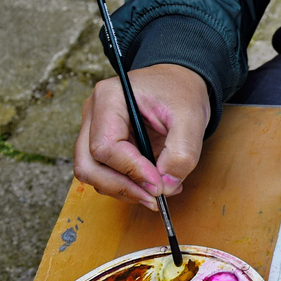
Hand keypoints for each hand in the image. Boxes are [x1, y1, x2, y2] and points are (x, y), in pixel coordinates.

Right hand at [74, 64, 210, 211]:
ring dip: (123, 190)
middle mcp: (94, 113)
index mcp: (109, 97)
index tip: (158, 185)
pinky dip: (125, 185)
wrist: (179, 82)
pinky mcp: (102, 143)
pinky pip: (103, 173)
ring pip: (92, 173)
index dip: (131, 171)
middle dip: (121, 187)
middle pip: (88, 164)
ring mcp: (94, 129)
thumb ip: (182, 153)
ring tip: (157, 192)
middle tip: (154, 198)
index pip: (105, 146)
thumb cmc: (181, 91)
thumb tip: (165, 186)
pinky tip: (151, 184)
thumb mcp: (191, 118)